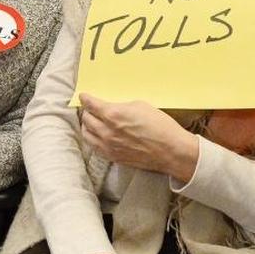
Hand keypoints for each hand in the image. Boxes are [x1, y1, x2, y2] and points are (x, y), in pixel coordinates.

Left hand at [78, 94, 198, 182]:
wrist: (171, 151)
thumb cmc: (160, 126)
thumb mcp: (140, 106)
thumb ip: (121, 106)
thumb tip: (112, 107)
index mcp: (113, 115)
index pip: (91, 105)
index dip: (85, 99)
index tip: (84, 96)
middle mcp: (107, 131)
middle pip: (86, 119)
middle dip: (87, 111)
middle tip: (90, 108)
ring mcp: (108, 146)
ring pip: (87, 134)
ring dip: (87, 126)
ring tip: (91, 121)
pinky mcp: (113, 157)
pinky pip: (94, 147)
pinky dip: (92, 139)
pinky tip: (97, 135)